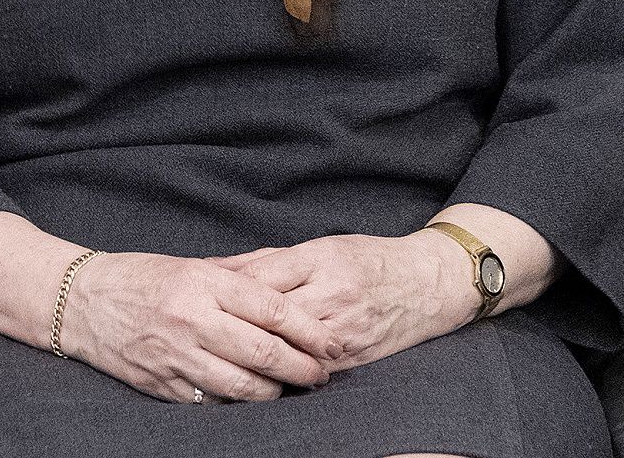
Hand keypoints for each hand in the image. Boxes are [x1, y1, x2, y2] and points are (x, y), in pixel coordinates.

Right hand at [58, 252, 335, 403]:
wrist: (81, 303)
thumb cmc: (141, 278)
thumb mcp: (192, 264)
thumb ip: (241, 274)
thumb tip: (290, 280)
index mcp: (203, 284)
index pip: (272, 310)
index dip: (309, 331)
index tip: (331, 344)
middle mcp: (192, 320)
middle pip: (263, 352)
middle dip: (302, 368)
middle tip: (322, 374)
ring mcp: (175, 356)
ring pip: (242, 386)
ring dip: (275, 392)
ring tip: (292, 389)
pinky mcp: (162, 385)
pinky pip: (213, 402)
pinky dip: (238, 402)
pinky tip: (252, 396)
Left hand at [214, 231, 468, 373]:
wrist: (428, 284)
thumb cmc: (370, 259)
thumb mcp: (321, 246)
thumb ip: (267, 260)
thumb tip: (215, 268)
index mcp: (320, 259)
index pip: (261, 278)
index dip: (223, 291)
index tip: (195, 298)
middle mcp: (332, 294)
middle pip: (268, 317)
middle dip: (232, 326)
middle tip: (198, 335)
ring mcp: (344, 329)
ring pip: (287, 349)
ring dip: (253, 355)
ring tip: (219, 358)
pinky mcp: (355, 357)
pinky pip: (310, 370)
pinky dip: (283, 374)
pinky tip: (257, 376)